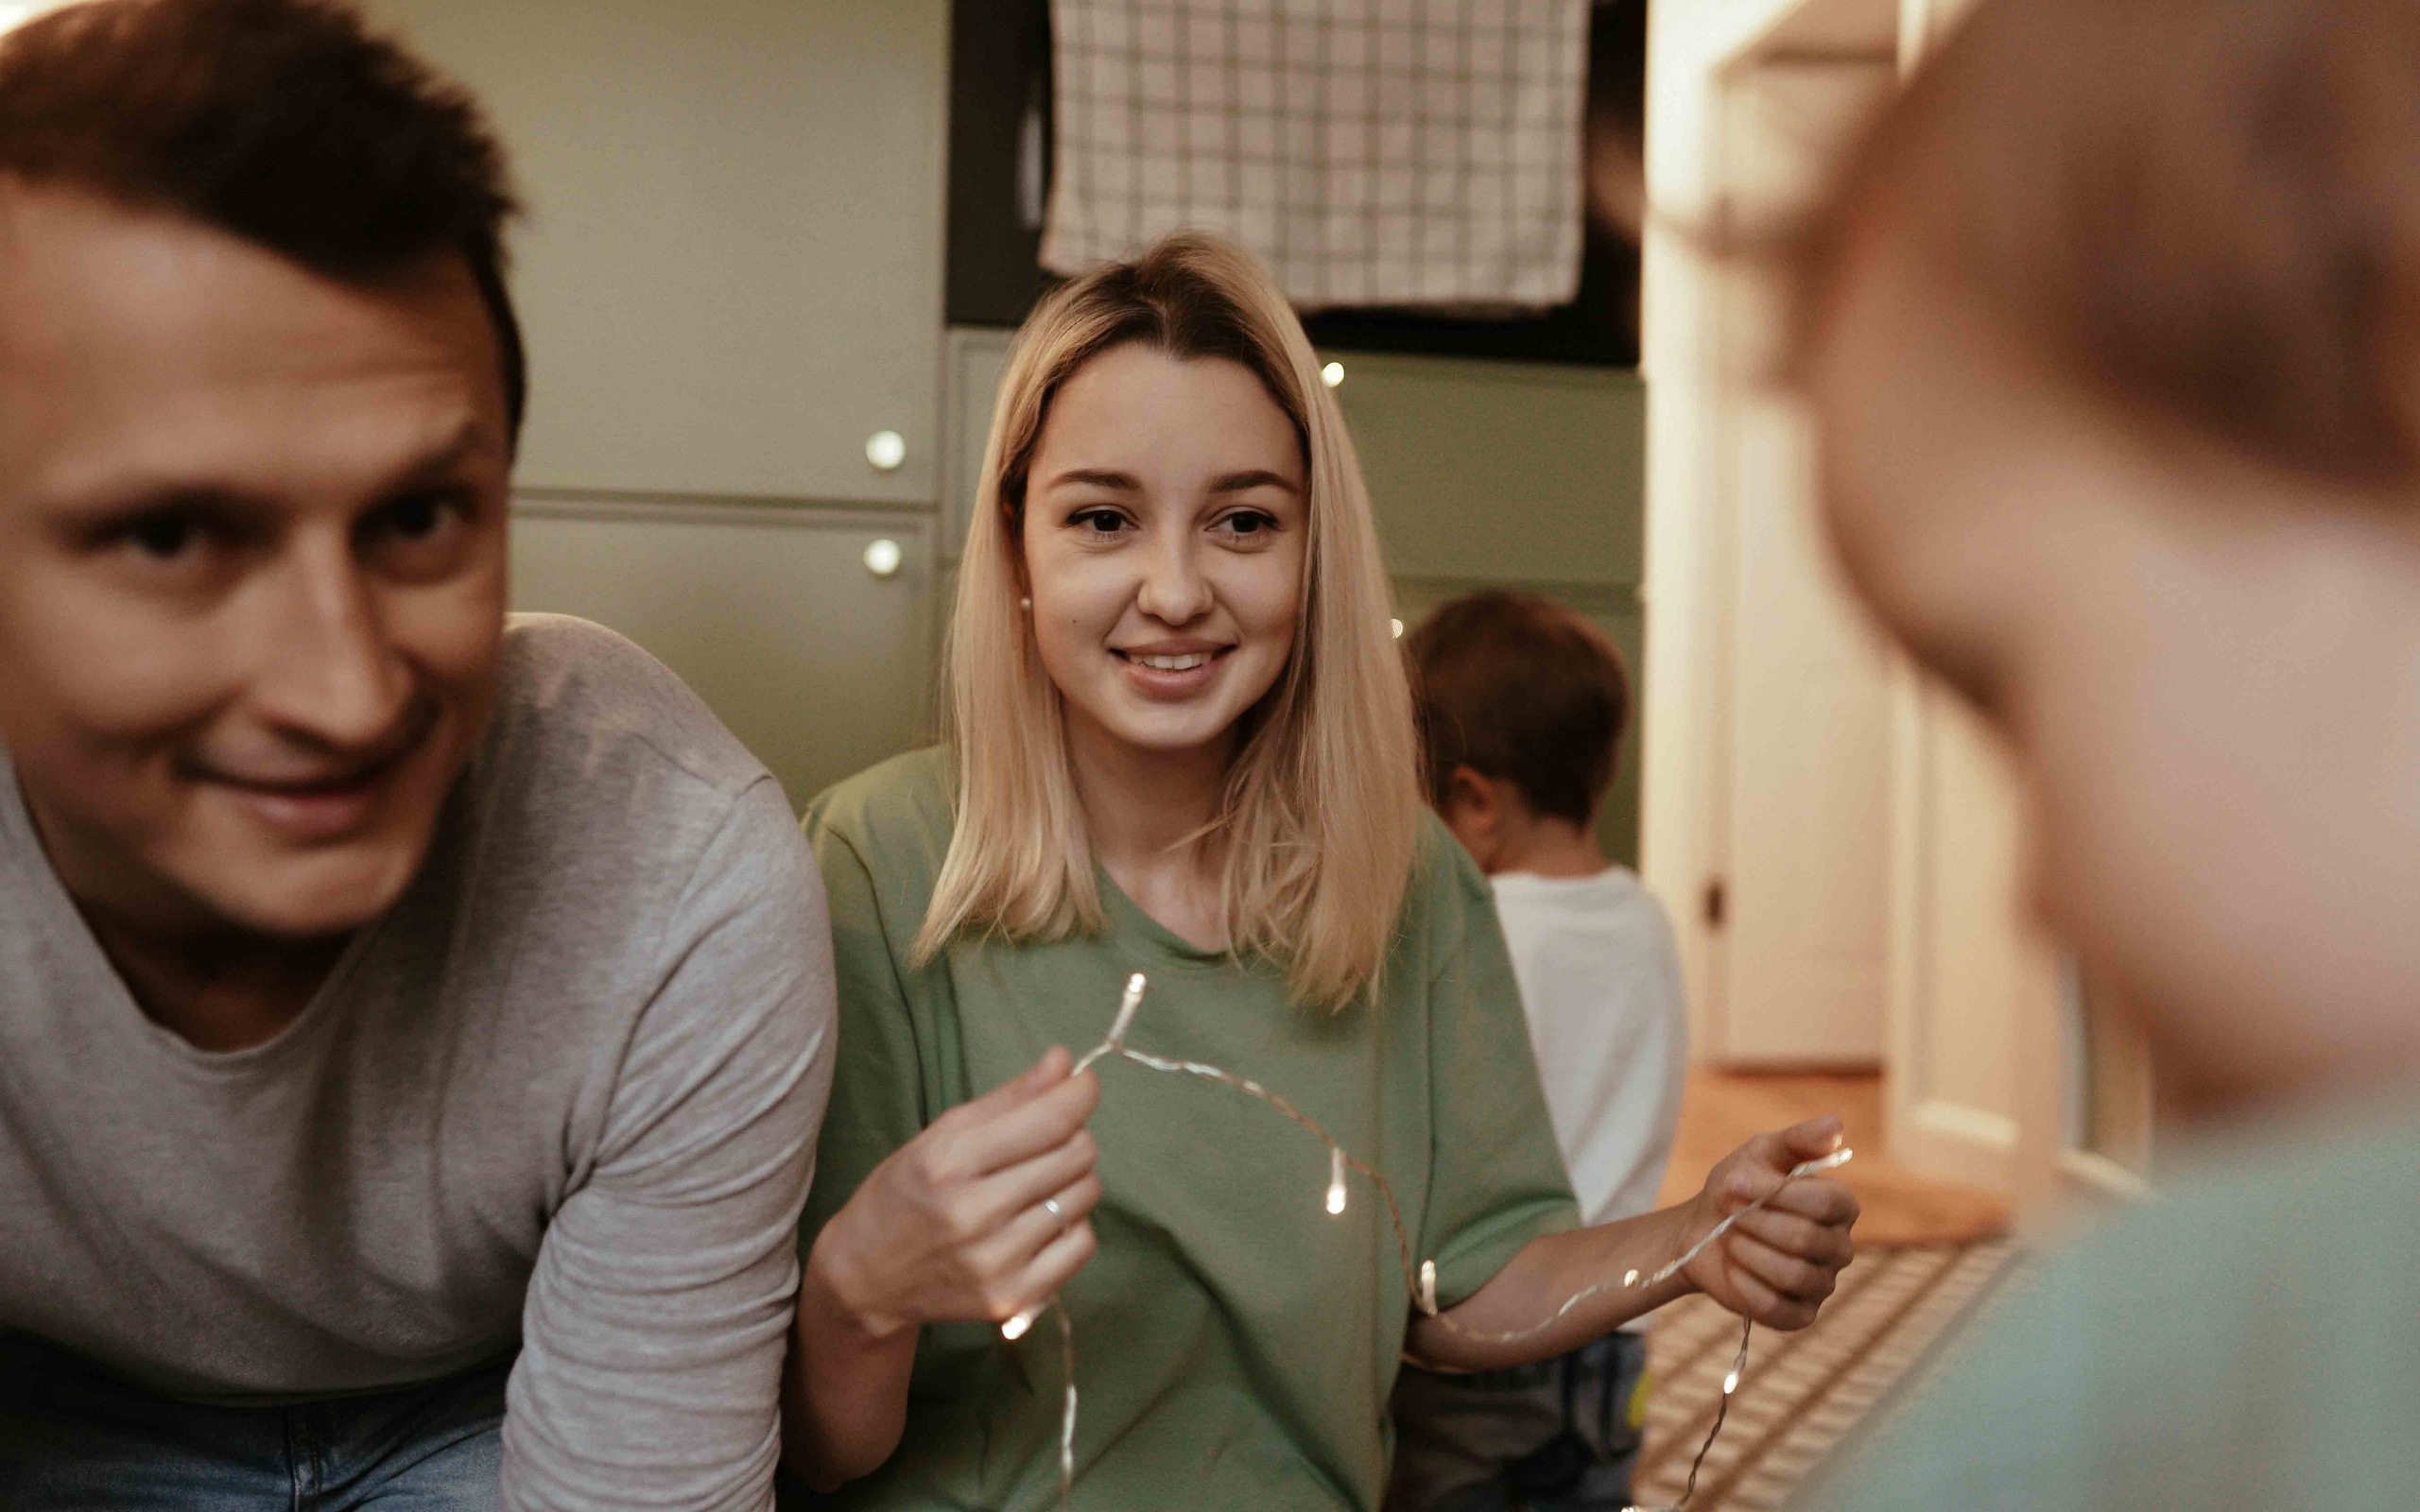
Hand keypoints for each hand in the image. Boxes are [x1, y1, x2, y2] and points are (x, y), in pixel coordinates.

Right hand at [810, 1047, 1102, 1338]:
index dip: (1079, 1094)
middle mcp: (972, 1213)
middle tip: (1048, 1141)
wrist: (866, 1278)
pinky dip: (1072, 1225)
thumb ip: (1008, 1099)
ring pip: (1084, 1196)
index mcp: (949, 1161)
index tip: (1084, 1083)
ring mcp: (995, 1261)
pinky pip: (1081, 1244)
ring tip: (1036, 1184)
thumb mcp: (941, 1135)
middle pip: (1076, 1155)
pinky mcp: (1012, 1297)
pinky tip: (1039, 1221)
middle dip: (1073, 1136)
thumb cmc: (904, 1194)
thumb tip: (1065, 1062)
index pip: (1049, 1120)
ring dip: (1072, 1180)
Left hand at [1678, 1117, 1858, 1330]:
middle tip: (1729, 1212)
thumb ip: (1799, 1140)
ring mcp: (1822, 1284)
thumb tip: (1835, 1126)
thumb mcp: (1761, 1153)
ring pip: (1792, 1275)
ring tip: (1731, 1237)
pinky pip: (1777, 1309)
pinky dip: (1746, 1287)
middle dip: (1754, 1222)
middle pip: (1806, 1240)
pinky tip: (1733, 1268)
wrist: (1704, 1229)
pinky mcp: (1799, 1315)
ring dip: (1748, 1252)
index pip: (1826, 1202)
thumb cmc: (1739, 1187)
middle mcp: (1840, 1247)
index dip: (1776, 1194)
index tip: (1735, 1183)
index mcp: (1841, 1205)